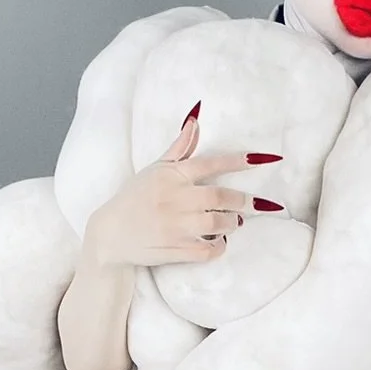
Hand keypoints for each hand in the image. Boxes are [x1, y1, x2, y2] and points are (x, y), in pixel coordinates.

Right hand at [83, 105, 279, 268]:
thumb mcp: (154, 169)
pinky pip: (208, 250)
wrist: (110, 233)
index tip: (260, 160)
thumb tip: (195, 120)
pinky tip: (219, 242)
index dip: (237, 162)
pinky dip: (219, 247)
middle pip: (221, 196)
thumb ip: (179, 148)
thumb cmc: (134, 197)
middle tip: (251, 204)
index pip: (210, 164)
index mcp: (171, 177)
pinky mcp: (175, 250)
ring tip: (232, 221)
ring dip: (231, 222)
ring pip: (217, 223)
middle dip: (242, 200)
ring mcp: (176, 227)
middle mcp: (175, 200)